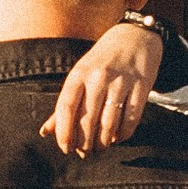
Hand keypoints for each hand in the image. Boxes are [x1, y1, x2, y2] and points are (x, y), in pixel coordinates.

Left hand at [47, 20, 158, 155]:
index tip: (65, 148)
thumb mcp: (80, 74)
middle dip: (85, 143)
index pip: (66, 108)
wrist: (136, 35)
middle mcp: (99, 77)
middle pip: (88, 120)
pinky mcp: (142, 86)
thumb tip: (45, 132)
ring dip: (103, 142)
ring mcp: (121, 81)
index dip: (64, 132)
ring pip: (109, 123)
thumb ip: (65, 104)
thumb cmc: (102, 59)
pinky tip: (117, 138)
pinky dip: (123, 134)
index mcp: (79, 73)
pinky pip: (131, 119)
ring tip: (100, 148)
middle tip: (84, 153)